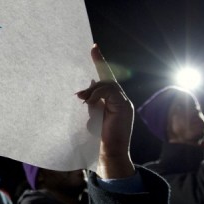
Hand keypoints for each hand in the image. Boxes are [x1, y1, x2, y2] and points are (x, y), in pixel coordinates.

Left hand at [76, 44, 134, 178]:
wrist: (109, 154)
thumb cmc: (97, 138)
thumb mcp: (90, 117)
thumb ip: (89, 104)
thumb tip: (80, 93)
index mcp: (111, 101)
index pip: (106, 79)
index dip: (100, 63)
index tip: (94, 48)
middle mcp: (120, 99)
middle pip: (108, 78)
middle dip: (100, 63)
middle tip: (93, 49)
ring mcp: (123, 102)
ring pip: (108, 84)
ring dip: (92, 89)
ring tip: (81, 98)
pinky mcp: (124, 106)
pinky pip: (109, 92)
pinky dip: (97, 95)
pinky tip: (88, 102)